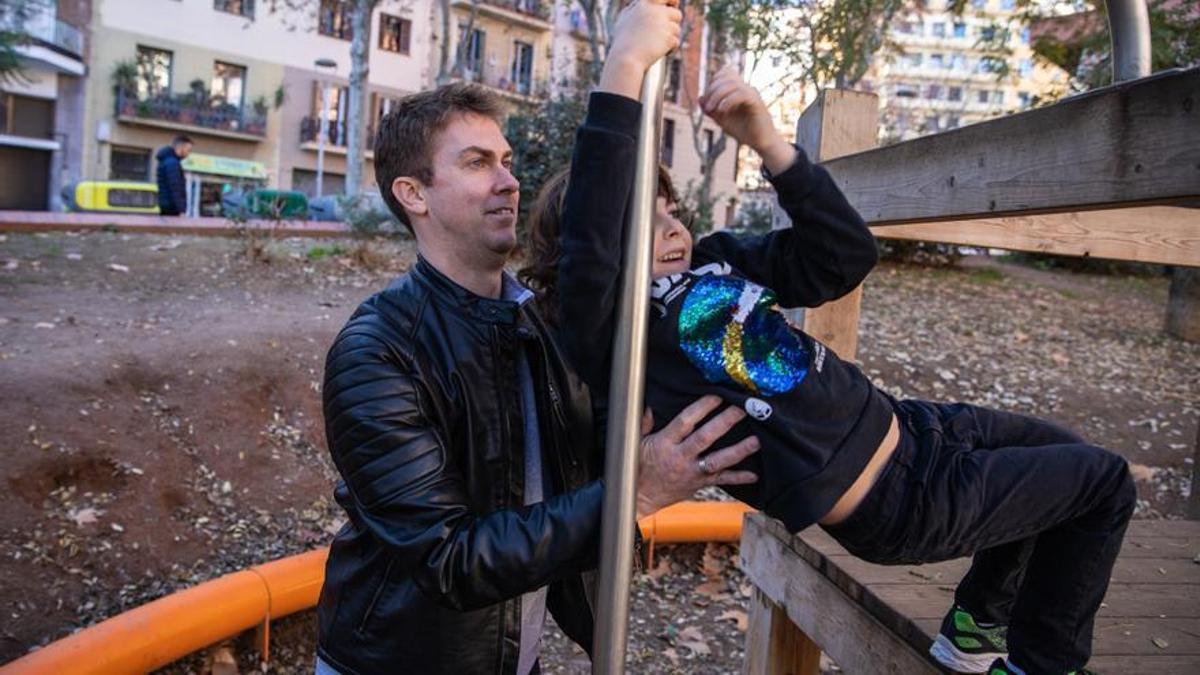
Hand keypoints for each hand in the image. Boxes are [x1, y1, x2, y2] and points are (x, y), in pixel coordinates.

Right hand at [600, 0, 681, 99]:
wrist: (626, 59)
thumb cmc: (622, 42)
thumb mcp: (624, 21)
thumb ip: (634, 10)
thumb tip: (639, 4)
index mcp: (643, 4)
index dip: (671, 1)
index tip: (675, 4)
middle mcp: (655, 11)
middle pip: (676, 13)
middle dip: (673, 23)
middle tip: (667, 32)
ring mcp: (663, 24)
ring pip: (676, 29)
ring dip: (669, 38)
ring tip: (656, 46)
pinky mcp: (669, 37)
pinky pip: (676, 42)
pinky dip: (670, 49)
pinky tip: (659, 52)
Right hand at [635, 395, 759, 518]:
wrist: (641, 496)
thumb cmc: (639, 466)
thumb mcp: (637, 442)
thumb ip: (645, 423)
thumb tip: (651, 406)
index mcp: (664, 443)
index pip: (685, 422)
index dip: (701, 408)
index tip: (716, 396)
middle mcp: (680, 457)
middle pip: (705, 438)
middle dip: (725, 423)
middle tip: (741, 411)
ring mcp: (692, 472)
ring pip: (718, 461)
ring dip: (738, 451)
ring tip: (756, 441)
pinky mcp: (699, 484)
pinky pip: (721, 480)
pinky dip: (738, 478)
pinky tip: (753, 474)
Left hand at [699, 66, 795, 173]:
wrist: (760, 143)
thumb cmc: (743, 131)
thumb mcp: (722, 120)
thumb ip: (711, 110)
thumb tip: (700, 98)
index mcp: (739, 90)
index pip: (725, 73)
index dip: (713, 82)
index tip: (708, 101)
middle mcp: (746, 89)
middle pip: (727, 76)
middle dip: (713, 89)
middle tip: (708, 107)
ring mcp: (752, 95)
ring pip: (733, 84)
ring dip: (718, 95)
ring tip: (712, 109)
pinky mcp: (757, 103)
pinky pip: (742, 94)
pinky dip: (728, 101)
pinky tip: (722, 111)